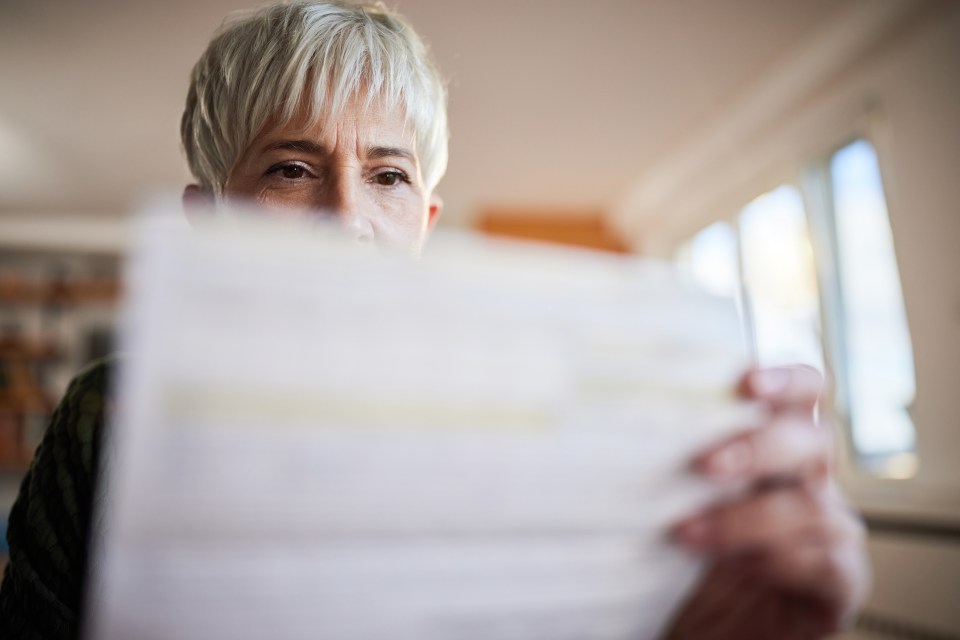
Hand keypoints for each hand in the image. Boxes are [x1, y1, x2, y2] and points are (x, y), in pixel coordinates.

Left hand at [665, 366, 869, 639]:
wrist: (705, 624)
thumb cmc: (687, 551)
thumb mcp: (675, 494)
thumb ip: (673, 456)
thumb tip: (622, 417)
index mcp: (777, 444)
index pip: (804, 392)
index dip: (786, 380)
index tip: (746, 382)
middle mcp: (810, 480)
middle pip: (811, 440)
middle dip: (759, 447)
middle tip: (705, 464)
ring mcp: (832, 531)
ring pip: (811, 506)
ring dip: (745, 518)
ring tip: (687, 532)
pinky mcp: (839, 582)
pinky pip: (826, 563)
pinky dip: (780, 562)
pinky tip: (740, 568)